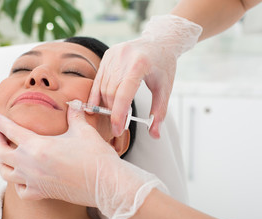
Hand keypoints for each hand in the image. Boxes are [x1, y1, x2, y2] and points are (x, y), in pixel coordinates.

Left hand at [0, 101, 164, 218]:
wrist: (106, 184)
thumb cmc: (95, 157)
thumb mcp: (84, 130)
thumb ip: (74, 115)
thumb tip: (74, 103)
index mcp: (38, 146)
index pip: (10, 130)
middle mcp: (30, 165)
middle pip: (1, 152)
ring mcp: (34, 181)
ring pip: (5, 172)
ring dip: (1, 161)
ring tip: (3, 153)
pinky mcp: (42, 193)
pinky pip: (20, 190)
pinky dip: (16, 182)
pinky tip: (21, 177)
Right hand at [88, 15, 201, 137]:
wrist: (159, 42)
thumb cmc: (163, 65)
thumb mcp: (165, 89)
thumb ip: (159, 113)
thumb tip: (155, 134)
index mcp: (139, 64)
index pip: (123, 94)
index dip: (118, 115)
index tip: (118, 130)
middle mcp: (123, 58)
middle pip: (111, 92)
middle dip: (113, 112)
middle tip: (119, 125)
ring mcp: (113, 55)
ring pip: (102, 87)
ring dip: (105, 104)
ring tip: (114, 115)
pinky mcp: (107, 55)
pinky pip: (99, 79)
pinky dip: (97, 94)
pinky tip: (97, 106)